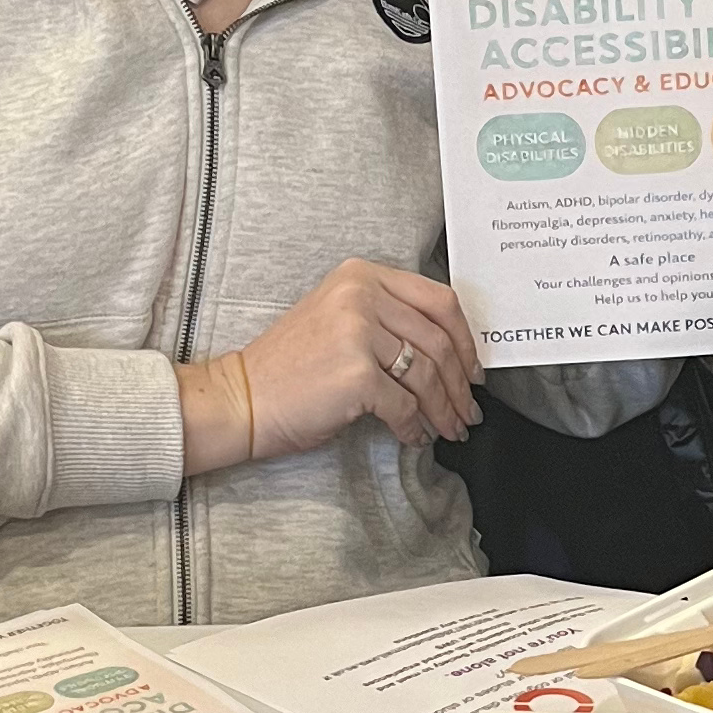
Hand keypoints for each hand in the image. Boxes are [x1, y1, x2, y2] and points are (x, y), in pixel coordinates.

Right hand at [181, 261, 482, 468]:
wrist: (240, 398)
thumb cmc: (288, 368)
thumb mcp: (339, 320)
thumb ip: (388, 320)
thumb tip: (449, 353)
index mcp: (360, 276)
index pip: (439, 300)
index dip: (465, 340)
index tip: (473, 367)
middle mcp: (361, 296)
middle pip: (438, 341)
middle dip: (461, 384)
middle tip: (468, 408)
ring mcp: (358, 333)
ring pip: (427, 376)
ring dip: (444, 410)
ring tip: (449, 428)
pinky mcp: (356, 374)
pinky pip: (405, 407)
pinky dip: (415, 428)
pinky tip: (414, 437)